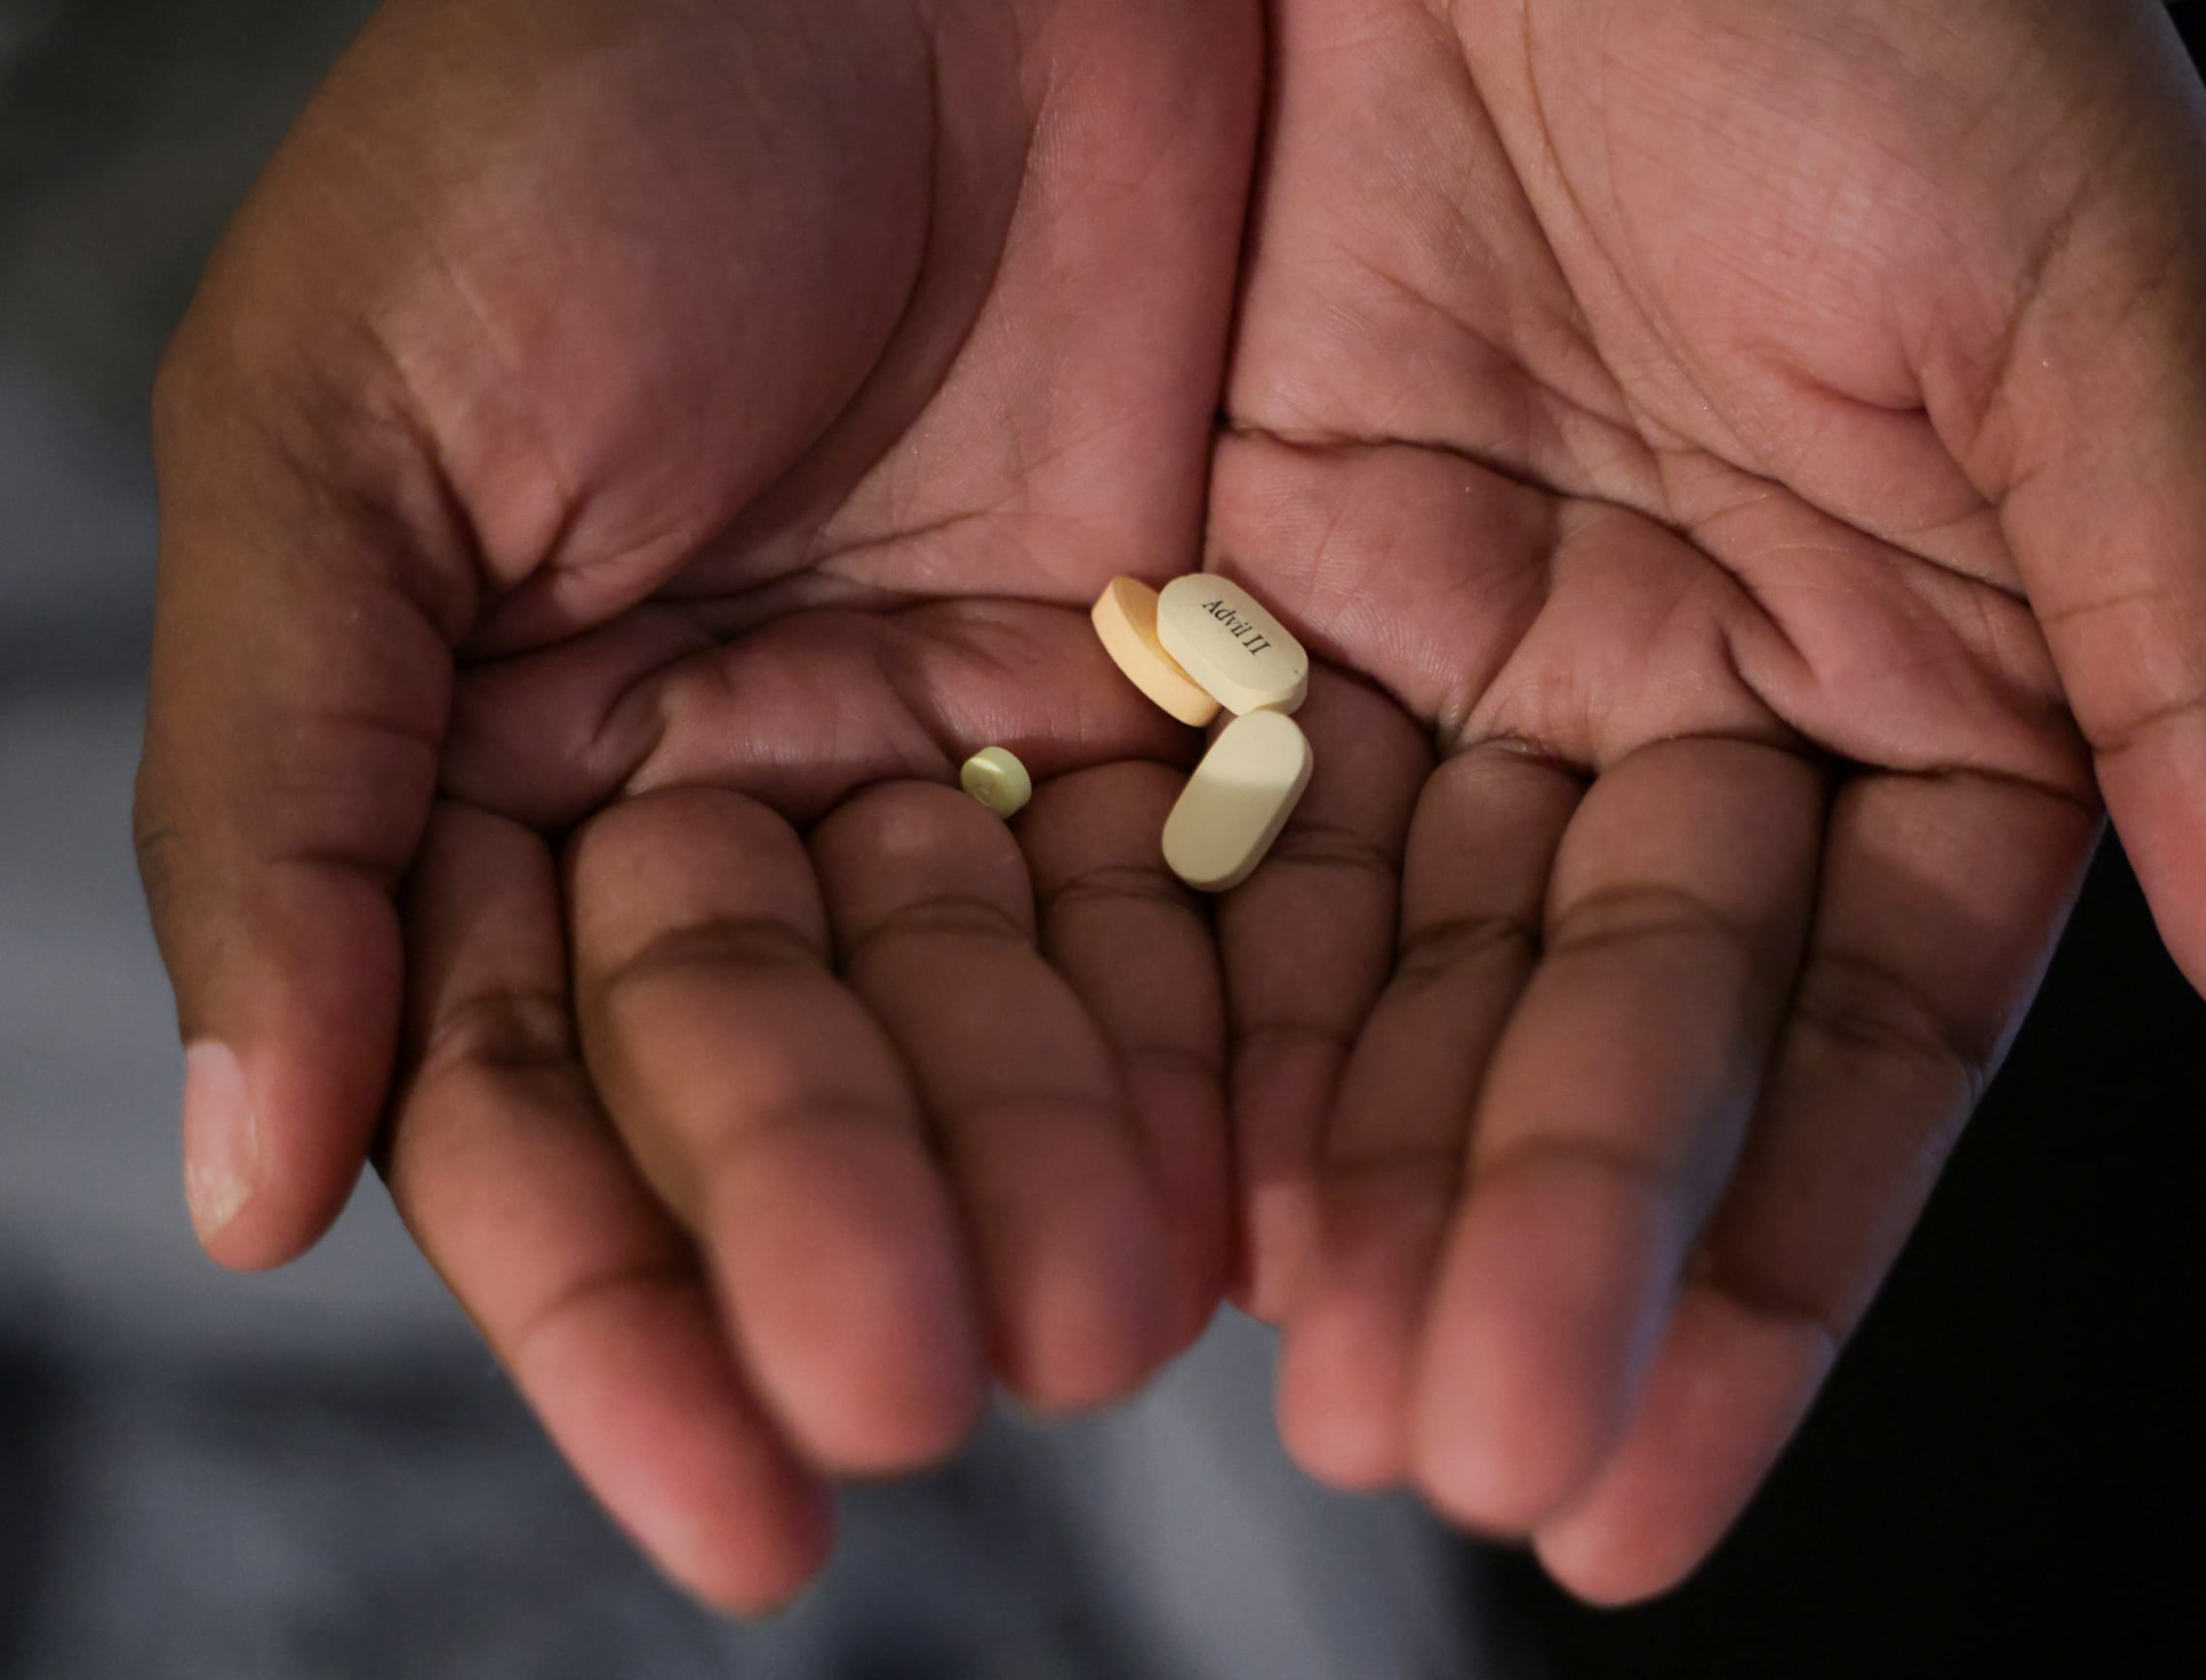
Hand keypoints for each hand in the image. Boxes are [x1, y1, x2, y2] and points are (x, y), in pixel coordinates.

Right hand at [136, 0, 1257, 1609]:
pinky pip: (1195, 902)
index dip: (618, 1304)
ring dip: (1044, 1178)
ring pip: (1000, 1027)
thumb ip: (287, 792)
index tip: (731, 1500)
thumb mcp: (353, 425)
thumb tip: (247, 1182)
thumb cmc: (590, 112)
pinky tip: (1248, 1179)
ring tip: (1107, 1315)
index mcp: (508, 768)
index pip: (542, 1095)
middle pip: (789, 1087)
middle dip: (844, 1238)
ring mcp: (966, 751)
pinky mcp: (1175, 685)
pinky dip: (1212, 1037)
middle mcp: (744, 797)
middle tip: (923, 1386)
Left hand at [1210, 0, 2205, 1601]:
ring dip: (1365, 1176)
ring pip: (1414, 968)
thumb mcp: (2091, 301)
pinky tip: (1169, 1161)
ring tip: (1314, 1384)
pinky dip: (1207, 991)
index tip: (1662, 1477)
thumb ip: (2187, 646)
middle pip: (1612, 1038)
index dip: (1768, 1267)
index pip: (1851, 1041)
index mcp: (1919, 683)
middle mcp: (1688, 708)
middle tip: (1464, 1461)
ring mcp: (1471, 656)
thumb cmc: (1884, 2)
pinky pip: (1229, 818)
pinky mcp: (1266, 575)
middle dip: (1545, 1253)